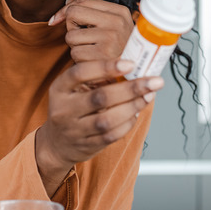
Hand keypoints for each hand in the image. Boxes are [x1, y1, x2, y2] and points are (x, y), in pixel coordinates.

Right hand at [35, 59, 163, 193]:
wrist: (56, 143)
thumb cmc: (72, 108)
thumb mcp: (73, 89)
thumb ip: (95, 79)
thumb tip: (133, 67)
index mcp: (59, 88)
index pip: (80, 73)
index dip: (105, 67)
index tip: (130, 63)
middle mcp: (64, 109)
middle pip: (100, 97)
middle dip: (131, 88)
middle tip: (154, 81)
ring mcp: (74, 130)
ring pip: (107, 119)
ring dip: (133, 106)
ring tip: (149, 96)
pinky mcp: (86, 145)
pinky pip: (111, 135)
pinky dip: (128, 123)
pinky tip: (136, 113)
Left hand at [48, 0, 133, 62]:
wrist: (136, 73)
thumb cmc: (118, 50)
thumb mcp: (113, 27)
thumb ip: (89, 14)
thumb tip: (61, 8)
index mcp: (120, 12)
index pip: (82, 1)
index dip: (65, 10)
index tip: (57, 20)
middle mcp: (116, 22)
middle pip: (73, 13)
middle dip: (71, 27)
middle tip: (83, 39)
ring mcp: (110, 38)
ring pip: (71, 36)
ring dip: (76, 46)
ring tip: (92, 52)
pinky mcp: (103, 55)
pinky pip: (75, 53)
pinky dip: (79, 59)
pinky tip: (93, 61)